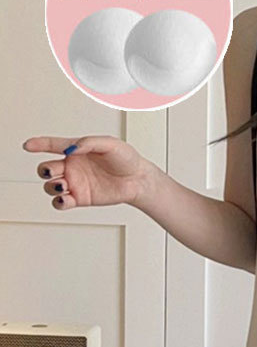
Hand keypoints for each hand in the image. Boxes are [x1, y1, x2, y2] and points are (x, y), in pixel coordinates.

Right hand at [22, 135, 151, 209]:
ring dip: (51, 186)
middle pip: (46, 168)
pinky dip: (58, 202)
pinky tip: (65, 199)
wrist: (139, 180)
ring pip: (50, 186)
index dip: (38, 144)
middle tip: (53, 172)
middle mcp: (72, 166)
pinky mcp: (81, 199)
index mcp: (76, 150)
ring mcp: (75, 183)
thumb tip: (72, 149)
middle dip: (45, 170)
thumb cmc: (127, 159)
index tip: (28, 146)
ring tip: (63, 185)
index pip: (52, 145)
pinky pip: (61, 202)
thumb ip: (89, 143)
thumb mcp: (111, 144)